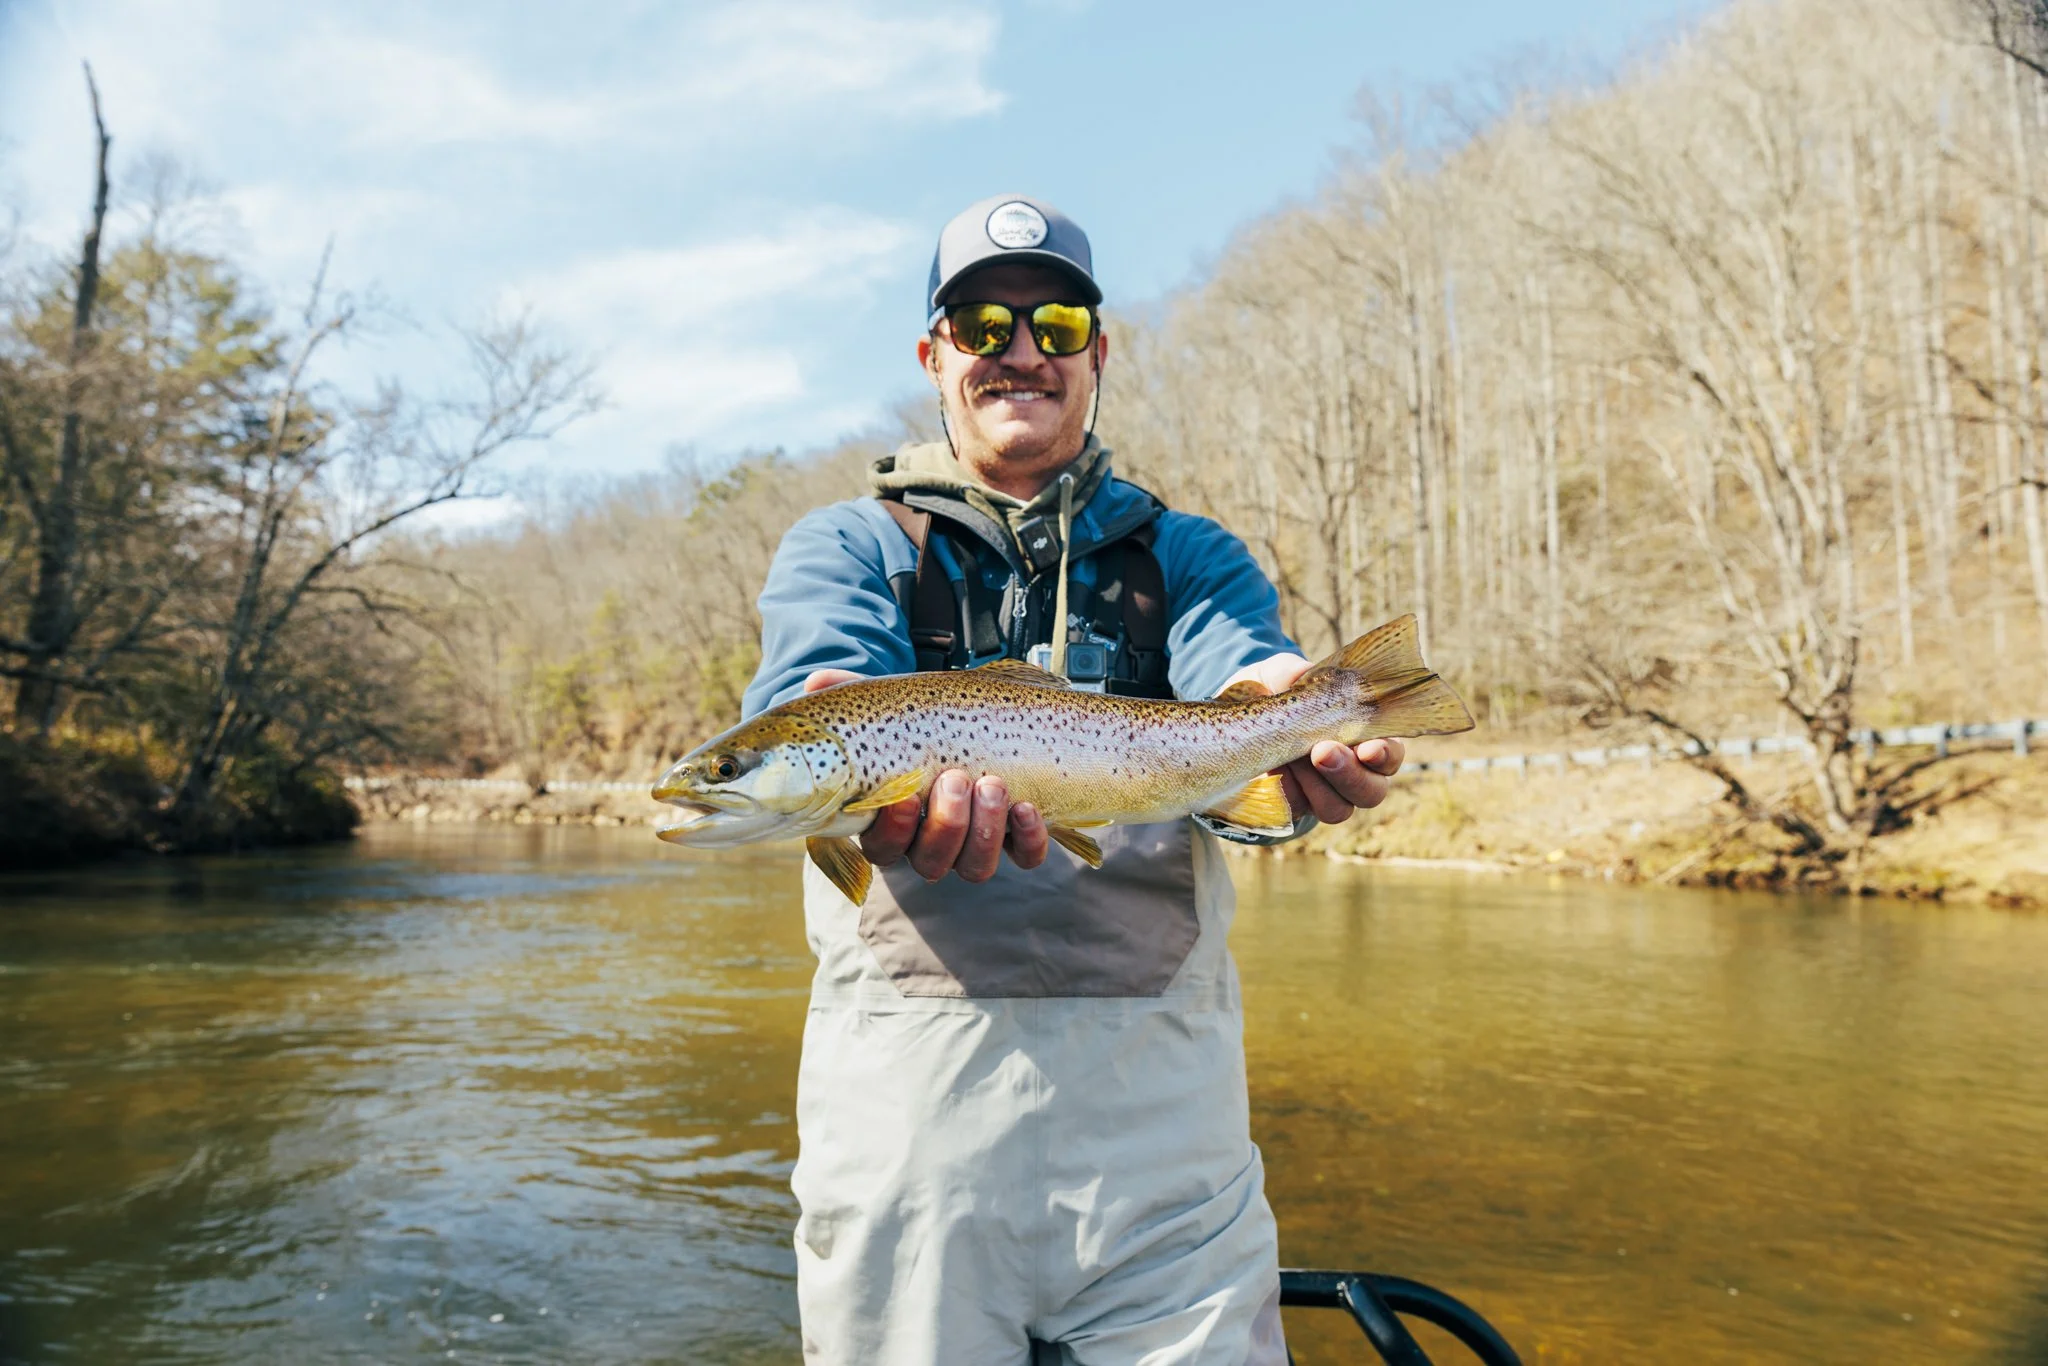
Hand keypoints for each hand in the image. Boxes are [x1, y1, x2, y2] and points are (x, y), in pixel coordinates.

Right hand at [801, 670, 1050, 880]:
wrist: (985, 722)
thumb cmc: (925, 723)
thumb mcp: (889, 706)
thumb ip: (852, 697)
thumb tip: (816, 682)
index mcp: (894, 823)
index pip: (882, 848)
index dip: (892, 830)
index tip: (903, 795)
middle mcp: (932, 843)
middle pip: (931, 862)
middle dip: (946, 824)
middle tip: (956, 779)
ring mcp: (976, 845)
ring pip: (975, 867)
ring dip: (984, 829)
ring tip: (992, 784)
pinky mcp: (1018, 840)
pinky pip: (1025, 858)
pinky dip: (1028, 839)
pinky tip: (1027, 807)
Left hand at [1217, 655, 1407, 824]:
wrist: (1225, 724)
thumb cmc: (1267, 694)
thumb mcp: (1274, 675)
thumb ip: (1290, 671)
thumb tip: (1302, 675)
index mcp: (1361, 737)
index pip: (1390, 754)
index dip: (1385, 755)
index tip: (1368, 748)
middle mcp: (1349, 772)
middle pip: (1372, 791)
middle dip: (1350, 774)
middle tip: (1321, 752)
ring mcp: (1321, 795)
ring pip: (1337, 809)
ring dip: (1316, 785)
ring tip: (1292, 757)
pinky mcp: (1291, 808)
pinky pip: (1297, 812)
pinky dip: (1286, 792)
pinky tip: (1272, 771)